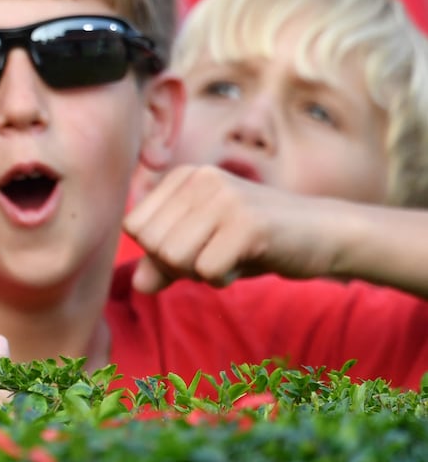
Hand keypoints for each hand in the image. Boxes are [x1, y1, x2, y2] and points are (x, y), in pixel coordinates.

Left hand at [124, 164, 337, 293]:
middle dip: (178, 264)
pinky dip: (222, 279)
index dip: (159, 251)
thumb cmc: (257, 241)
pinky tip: (248, 259)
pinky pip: (205, 270)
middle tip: (216, 254)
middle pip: (150, 243)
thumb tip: (136, 285)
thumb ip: (164, 263)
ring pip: (172, 256)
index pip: (134, 226)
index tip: (197, 245)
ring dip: (200, 272)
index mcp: (182, 176)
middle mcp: (199, 178)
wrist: (327, 233)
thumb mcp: (203, 248)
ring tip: (231, 255)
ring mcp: (224, 197)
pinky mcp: (248, 223)